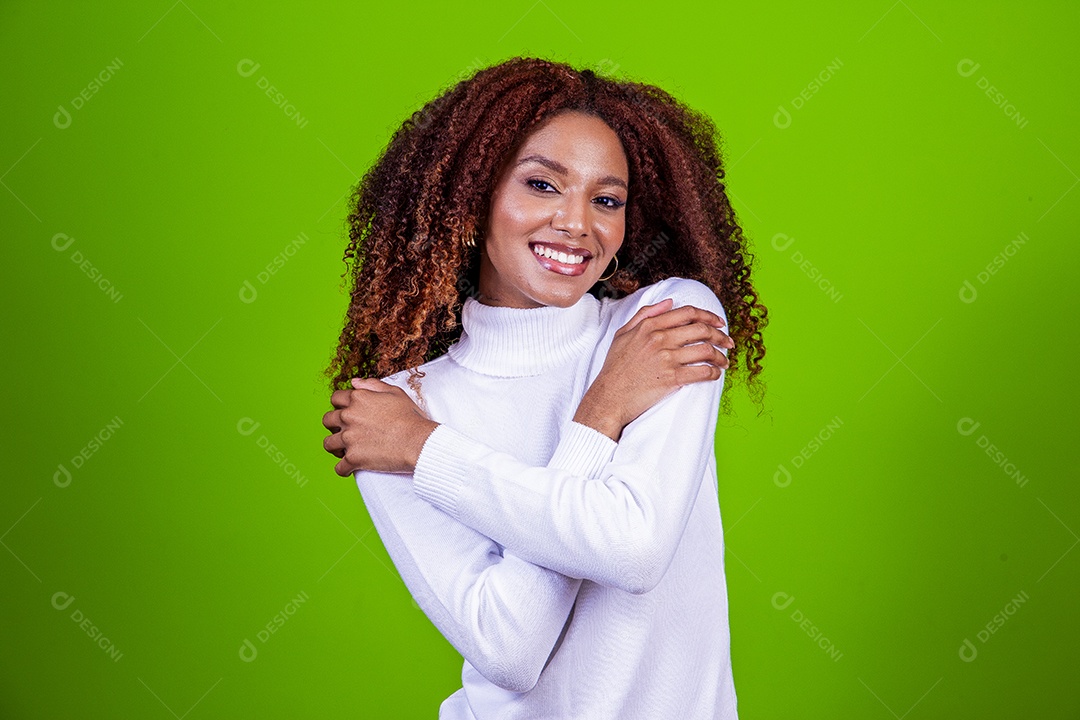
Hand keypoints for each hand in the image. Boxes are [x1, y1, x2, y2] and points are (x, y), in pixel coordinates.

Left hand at [322, 378, 439, 476]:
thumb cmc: (410, 417)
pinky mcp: (353, 458)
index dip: (340, 405)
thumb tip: (354, 382)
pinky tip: (349, 469)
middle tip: (343, 430)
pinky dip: (343, 469)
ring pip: (328, 444)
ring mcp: (349, 439)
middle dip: (333, 425)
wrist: (418, 440)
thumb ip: (372, 385)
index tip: (345, 411)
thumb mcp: (395, 392)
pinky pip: (339, 467)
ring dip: (335, 447)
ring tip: (344, 450)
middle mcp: (349, 417)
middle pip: (327, 420)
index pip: (336, 398)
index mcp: (358, 399)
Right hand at [574, 298, 731, 441]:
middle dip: (721, 335)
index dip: (708, 316)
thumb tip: (669, 302)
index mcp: (650, 325)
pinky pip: (702, 372)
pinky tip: (715, 375)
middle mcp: (660, 339)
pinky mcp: (672, 378)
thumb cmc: (615, 367)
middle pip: (702, 330)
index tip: (719, 323)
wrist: (609, 397)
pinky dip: (714, 373)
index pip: (688, 313)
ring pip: (706, 351)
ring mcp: (667, 358)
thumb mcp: (623, 334)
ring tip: (724, 362)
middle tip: (728, 342)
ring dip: (721, 357)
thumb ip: (645, 314)